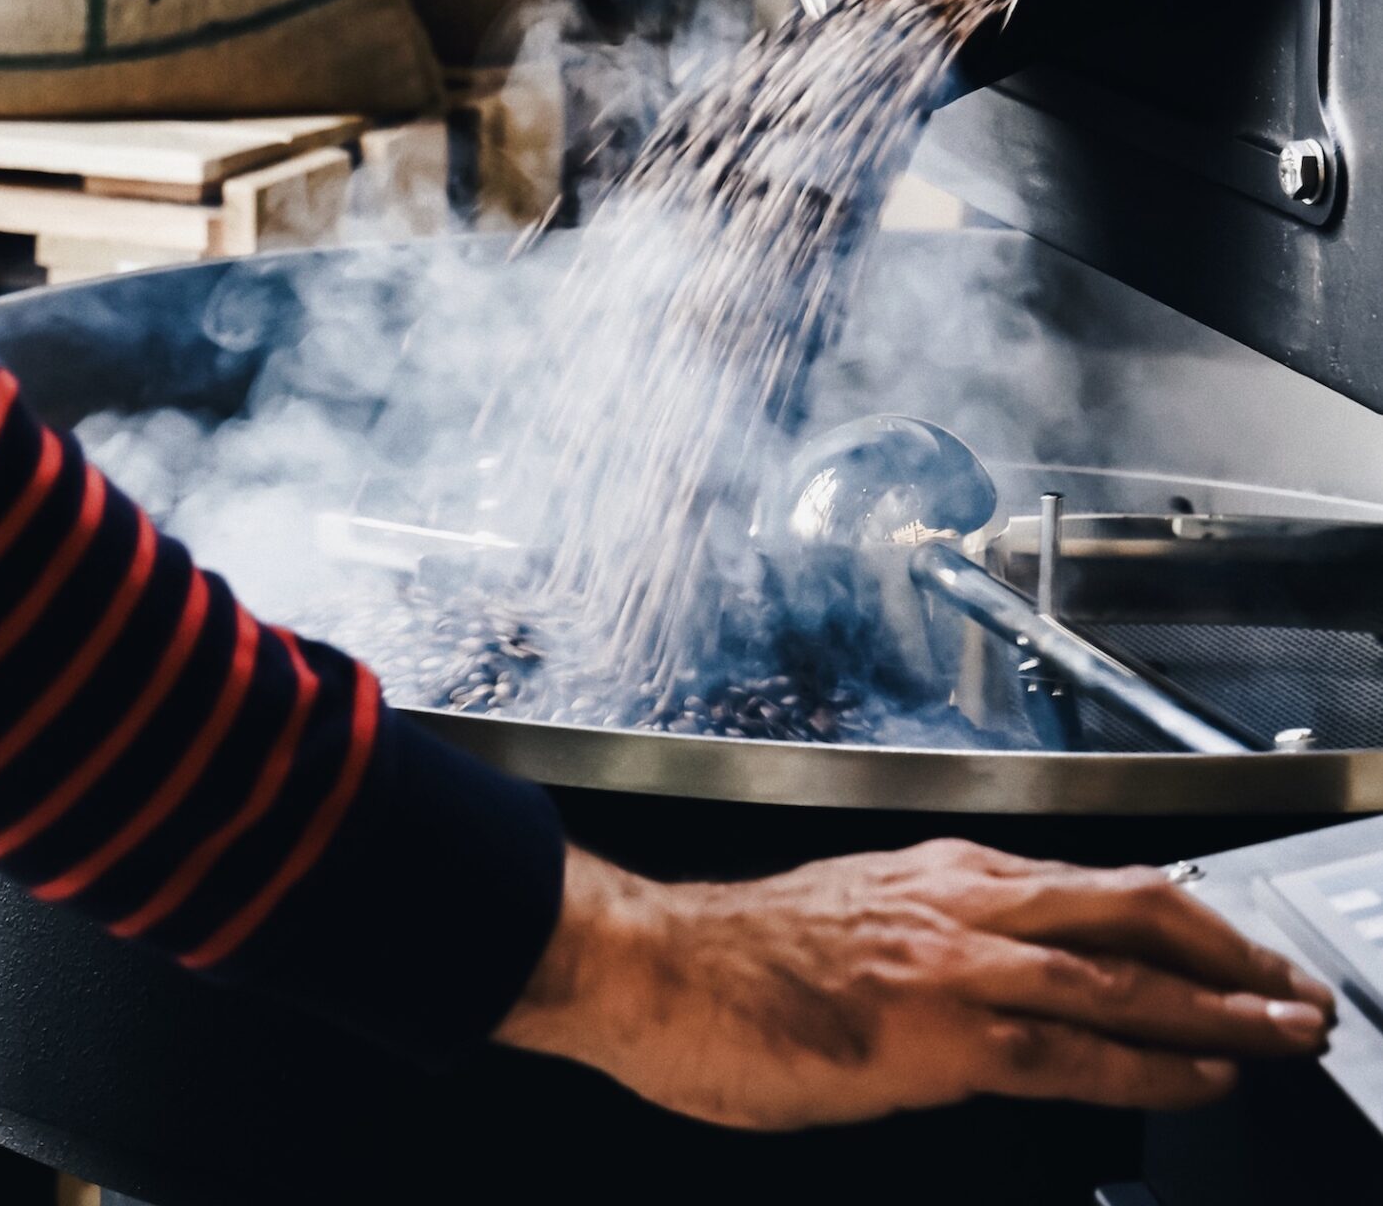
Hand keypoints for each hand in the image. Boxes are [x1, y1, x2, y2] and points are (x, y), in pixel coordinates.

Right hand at [497, 839, 1334, 1130]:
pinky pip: (1071, 1047)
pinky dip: (1151, 1062)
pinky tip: (1202, 1077)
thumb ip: (924, 942)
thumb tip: (977, 984)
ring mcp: (955, 958)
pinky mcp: (938, 1029)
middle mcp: (963, 897)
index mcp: (942, 872)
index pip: (1092, 884)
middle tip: (1295, 988)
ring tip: (1284, 1028)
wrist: (654, 964)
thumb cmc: (732, 958)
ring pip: (1120, 971)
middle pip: (1133, 907)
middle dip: (1229, 951)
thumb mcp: (849, 923)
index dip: (1181, 918)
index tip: (1235, 949)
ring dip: (1218, 1005)